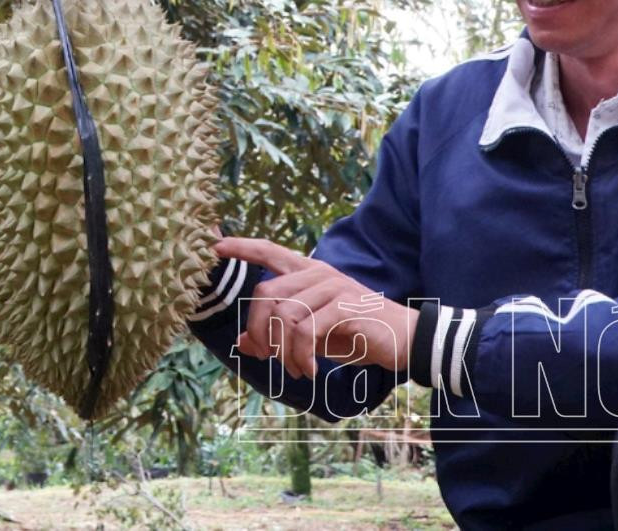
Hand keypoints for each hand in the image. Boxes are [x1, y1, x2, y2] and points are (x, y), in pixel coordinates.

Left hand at [216, 237, 416, 379]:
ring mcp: (331, 287)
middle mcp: (318, 274)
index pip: (270, 251)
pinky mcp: (344, 306)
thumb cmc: (355, 334)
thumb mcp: (312, 336)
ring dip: (282, 351)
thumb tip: (243, 343)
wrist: (403, 340)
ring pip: (282, 315)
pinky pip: (305, 331)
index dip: (242, 247)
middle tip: (270, 358)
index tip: (214, 245)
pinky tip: (310, 371)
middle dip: (259, 330)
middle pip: (265, 292)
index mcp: (309, 273)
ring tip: (296, 370)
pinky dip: (301, 356)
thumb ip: (279, 335)